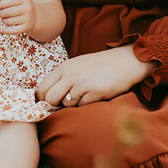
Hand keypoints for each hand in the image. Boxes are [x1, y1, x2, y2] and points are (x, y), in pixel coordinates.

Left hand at [0, 0, 35, 35]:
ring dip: (3, 20)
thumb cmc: (22, 6)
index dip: (0, 4)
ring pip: (9, 21)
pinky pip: (13, 30)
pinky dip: (6, 31)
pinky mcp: (26, 27)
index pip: (8, 1)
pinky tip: (2, 30)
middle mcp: (27, 8)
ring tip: (3, 18)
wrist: (36, 17)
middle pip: (7, 12)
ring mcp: (27, 18)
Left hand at [35, 46, 155, 107]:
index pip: (42, 86)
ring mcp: (82, 84)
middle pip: (50, 98)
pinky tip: (93, 95)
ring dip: (72, 104)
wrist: (126, 61)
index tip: (44, 104)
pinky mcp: (95, 92)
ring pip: (66, 103)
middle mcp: (71, 74)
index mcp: (65, 66)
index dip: (40, 98)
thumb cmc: (101, 65)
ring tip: (83, 95)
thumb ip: (64, 77)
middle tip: (60, 106)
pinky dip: (85, 104)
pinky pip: (82, 106)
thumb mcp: (78, 65)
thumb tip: (48, 96)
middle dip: (52, 106)